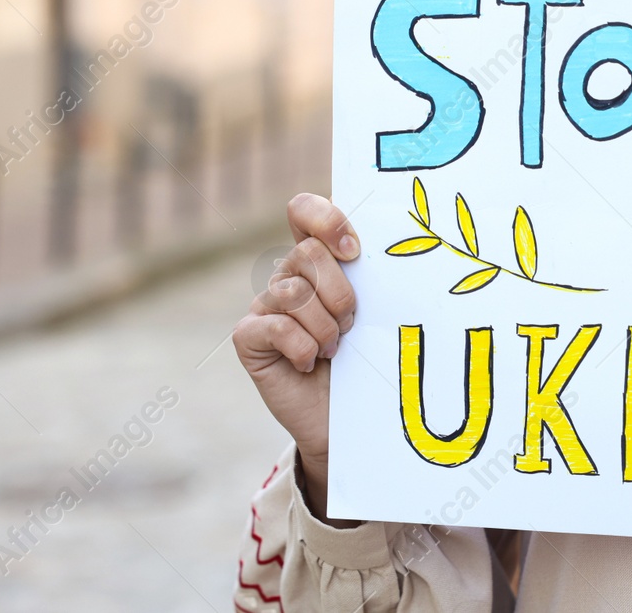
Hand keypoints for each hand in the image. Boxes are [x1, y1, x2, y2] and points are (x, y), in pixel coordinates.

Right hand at [234, 193, 360, 522]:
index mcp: (318, 260)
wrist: (348, 421)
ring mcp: (264, 305)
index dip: (325, 220)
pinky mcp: (249, 337)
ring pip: (293, 291)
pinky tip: (309, 363)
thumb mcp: (375, 313)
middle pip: (307, 252)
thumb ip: (370, 278)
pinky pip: (275, 325)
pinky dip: (302, 347)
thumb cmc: (366, 360)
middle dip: (339, 292)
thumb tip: (382, 249)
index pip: (303, 210)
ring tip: (334, 350)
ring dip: (325, 327)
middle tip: (351, 324)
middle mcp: (287, 276)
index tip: (354, 250)